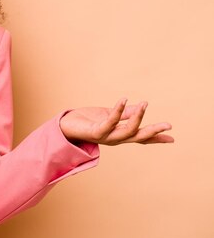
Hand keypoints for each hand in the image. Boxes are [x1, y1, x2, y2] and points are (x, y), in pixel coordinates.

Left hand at [59, 98, 173, 144]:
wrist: (65, 125)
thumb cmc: (87, 120)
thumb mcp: (109, 114)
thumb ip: (125, 113)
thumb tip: (141, 107)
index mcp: (119, 134)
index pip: (140, 137)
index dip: (156, 138)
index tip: (172, 138)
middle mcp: (115, 138)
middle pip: (138, 137)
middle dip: (153, 132)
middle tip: (168, 125)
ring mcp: (106, 136)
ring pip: (127, 131)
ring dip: (138, 118)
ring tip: (145, 104)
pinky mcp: (95, 132)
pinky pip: (110, 122)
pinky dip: (118, 111)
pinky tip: (123, 99)